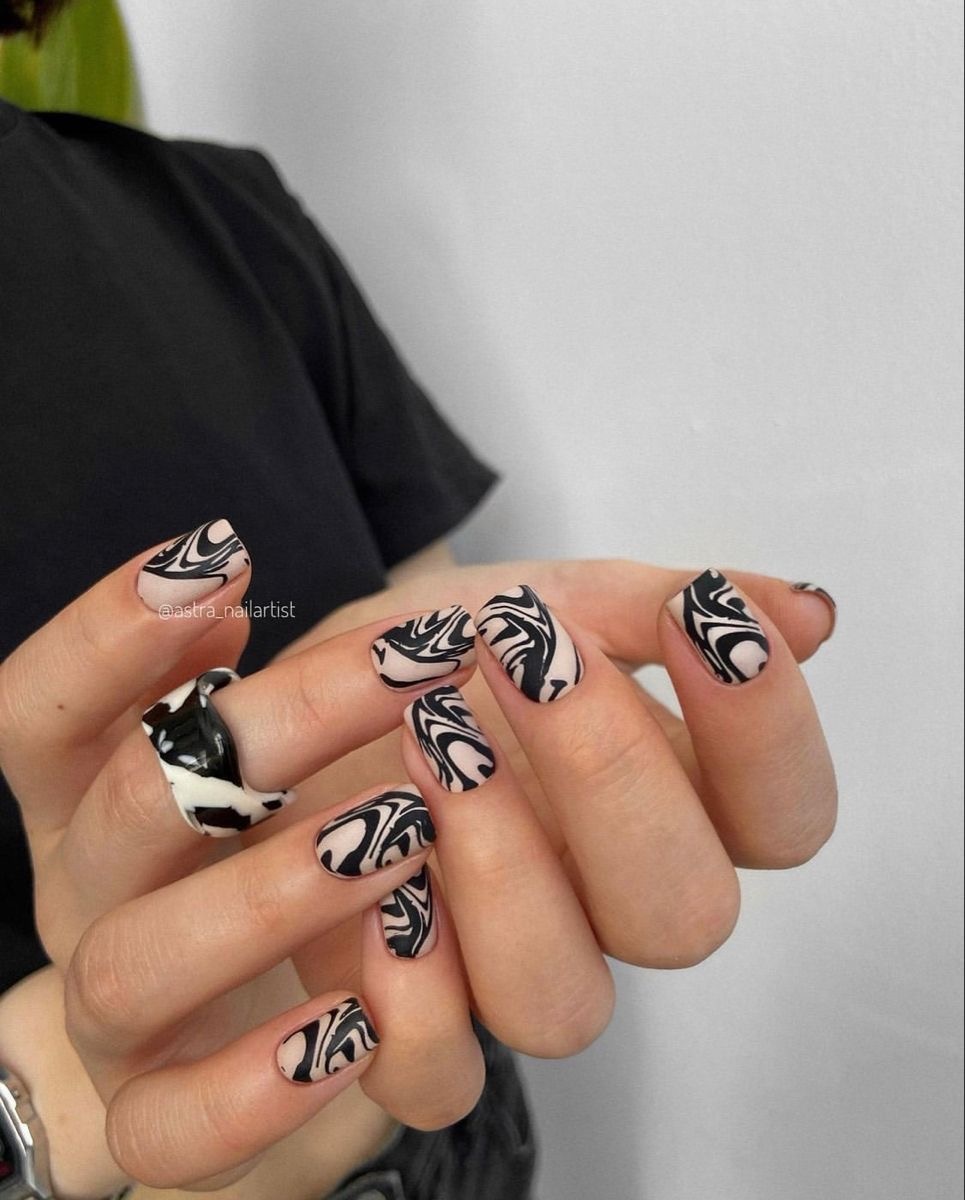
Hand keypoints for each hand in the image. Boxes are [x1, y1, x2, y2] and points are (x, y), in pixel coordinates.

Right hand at [0, 527, 481, 1196]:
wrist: (268, 1035)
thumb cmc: (271, 864)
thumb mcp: (260, 762)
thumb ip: (230, 691)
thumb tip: (220, 599)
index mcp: (91, 804)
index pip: (38, 715)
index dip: (107, 636)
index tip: (223, 559)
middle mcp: (87, 905)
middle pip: (127, 809)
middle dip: (272, 727)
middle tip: (402, 665)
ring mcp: (119, 1023)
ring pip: (136, 965)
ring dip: (270, 893)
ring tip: (401, 830)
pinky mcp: (169, 1128)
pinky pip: (180, 1136)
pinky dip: (263, 1086)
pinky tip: (360, 1021)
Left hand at [255, 555, 836, 1113]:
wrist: (319, 695)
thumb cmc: (451, 655)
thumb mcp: (549, 598)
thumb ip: (659, 608)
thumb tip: (810, 616)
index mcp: (674, 807)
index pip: (785, 817)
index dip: (766, 731)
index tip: (700, 616)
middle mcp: (611, 904)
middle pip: (683, 915)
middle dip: (611, 774)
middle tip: (530, 653)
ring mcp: (518, 968)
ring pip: (564, 1004)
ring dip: (502, 867)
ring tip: (430, 734)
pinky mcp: (415, 1022)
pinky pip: (441, 1078)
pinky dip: (413, 998)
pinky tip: (383, 884)